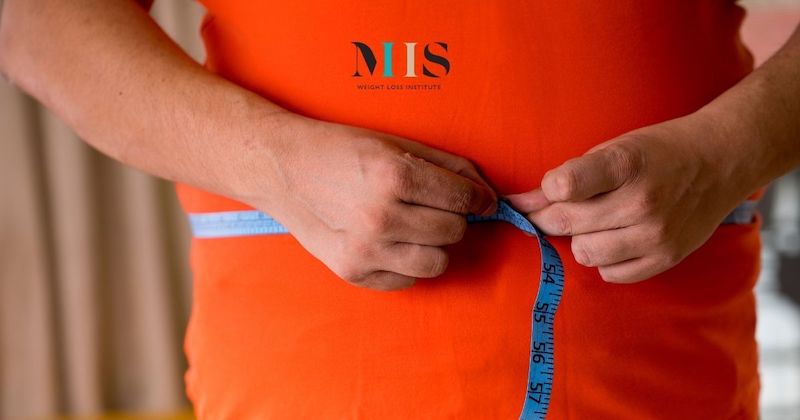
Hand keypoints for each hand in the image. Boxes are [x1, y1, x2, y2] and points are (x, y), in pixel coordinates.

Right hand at [256, 116, 496, 290]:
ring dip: (435, 245)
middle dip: (452, 217)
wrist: (282, 169)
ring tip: (417, 227)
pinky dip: (407, 264)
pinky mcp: (352, 271)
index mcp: (393, 176)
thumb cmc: (340, 150)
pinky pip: (407, 281)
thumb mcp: (394, 144)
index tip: (478, 199)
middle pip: (453, 231)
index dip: (477, 198)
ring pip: (437, 262)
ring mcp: (365, 249)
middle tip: (434, 206)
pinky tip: (391, 242)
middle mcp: (380, 216)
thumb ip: (446, 166)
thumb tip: (486, 192)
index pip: (462, 198)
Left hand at [506, 113, 753, 282]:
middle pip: (567, 222)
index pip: (565, 185)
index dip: (549, 188)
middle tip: (563, 208)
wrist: (719, 162)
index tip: (554, 185)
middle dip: (553, 217)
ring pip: (584, 252)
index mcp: (626, 163)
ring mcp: (656, 233)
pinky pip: (610, 273)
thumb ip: (565, 179)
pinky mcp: (666, 258)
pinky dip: (605, 259)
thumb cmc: (656, 153)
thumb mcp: (611, 151)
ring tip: (598, 222)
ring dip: (581, 238)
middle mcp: (642, 201)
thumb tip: (518, 204)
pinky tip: (616, 238)